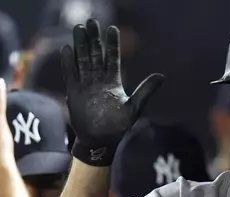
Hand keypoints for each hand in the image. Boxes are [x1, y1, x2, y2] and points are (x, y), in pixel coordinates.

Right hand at [61, 19, 163, 165]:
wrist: (99, 141)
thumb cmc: (118, 127)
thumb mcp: (134, 108)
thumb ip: (145, 91)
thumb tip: (162, 76)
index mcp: (114, 82)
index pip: (113, 58)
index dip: (112, 45)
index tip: (112, 29)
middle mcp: (99, 80)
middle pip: (96, 55)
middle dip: (94, 39)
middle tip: (91, 22)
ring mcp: (86, 85)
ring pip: (83, 60)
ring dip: (81, 46)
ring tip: (78, 29)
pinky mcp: (74, 92)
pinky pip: (71, 74)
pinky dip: (69, 63)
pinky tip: (67, 49)